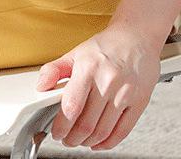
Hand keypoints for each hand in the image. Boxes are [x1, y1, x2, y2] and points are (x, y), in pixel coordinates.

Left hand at [34, 23, 161, 150]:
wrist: (137, 37)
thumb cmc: (107, 47)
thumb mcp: (77, 53)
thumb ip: (55, 69)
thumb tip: (41, 85)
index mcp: (89, 67)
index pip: (71, 107)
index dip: (61, 127)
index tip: (57, 132)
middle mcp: (108, 80)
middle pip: (86, 124)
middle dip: (72, 139)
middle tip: (67, 139)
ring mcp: (125, 93)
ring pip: (102, 132)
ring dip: (87, 142)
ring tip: (81, 140)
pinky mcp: (139, 102)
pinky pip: (122, 132)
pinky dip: (107, 143)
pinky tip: (98, 141)